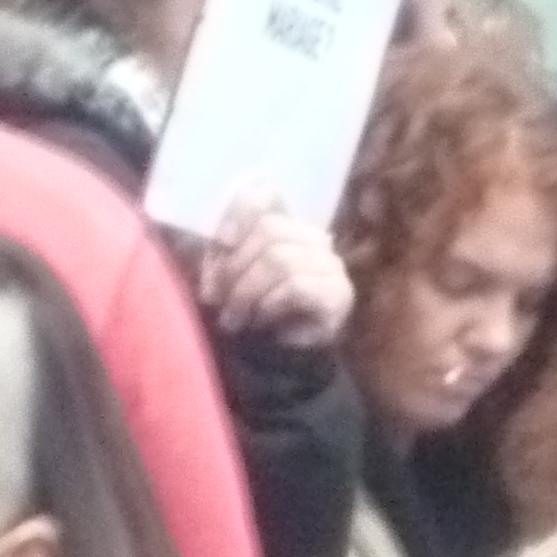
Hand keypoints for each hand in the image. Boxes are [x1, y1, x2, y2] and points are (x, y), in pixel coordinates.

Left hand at [197, 191, 353, 350]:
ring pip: (280, 258)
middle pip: (269, 229)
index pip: (267, 194)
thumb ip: (222, 250)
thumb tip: (222, 240)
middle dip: (234, 266)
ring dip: (246, 292)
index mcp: (286, 227)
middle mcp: (314, 239)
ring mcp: (331, 266)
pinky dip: (268, 304)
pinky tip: (261, 320)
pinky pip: (295, 286)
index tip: (221, 243)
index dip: (239, 212)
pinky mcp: (338, 295)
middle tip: (217, 299)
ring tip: (234, 318)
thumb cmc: (250, 314)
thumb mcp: (226, 276)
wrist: (278, 362)